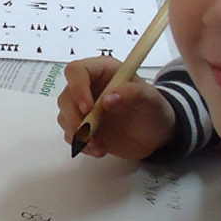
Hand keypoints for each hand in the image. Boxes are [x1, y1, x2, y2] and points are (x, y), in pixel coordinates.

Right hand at [56, 56, 174, 159]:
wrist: (156, 134)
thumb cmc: (153, 109)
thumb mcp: (150, 98)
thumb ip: (132, 94)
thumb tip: (108, 99)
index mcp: (102, 71)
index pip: (76, 71)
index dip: (77, 88)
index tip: (88, 108)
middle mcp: (87, 86)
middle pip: (66, 97)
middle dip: (75, 118)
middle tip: (91, 133)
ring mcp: (83, 108)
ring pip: (65, 117)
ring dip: (79, 134)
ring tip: (100, 145)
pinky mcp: (83, 127)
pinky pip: (71, 135)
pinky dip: (82, 145)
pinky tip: (99, 149)